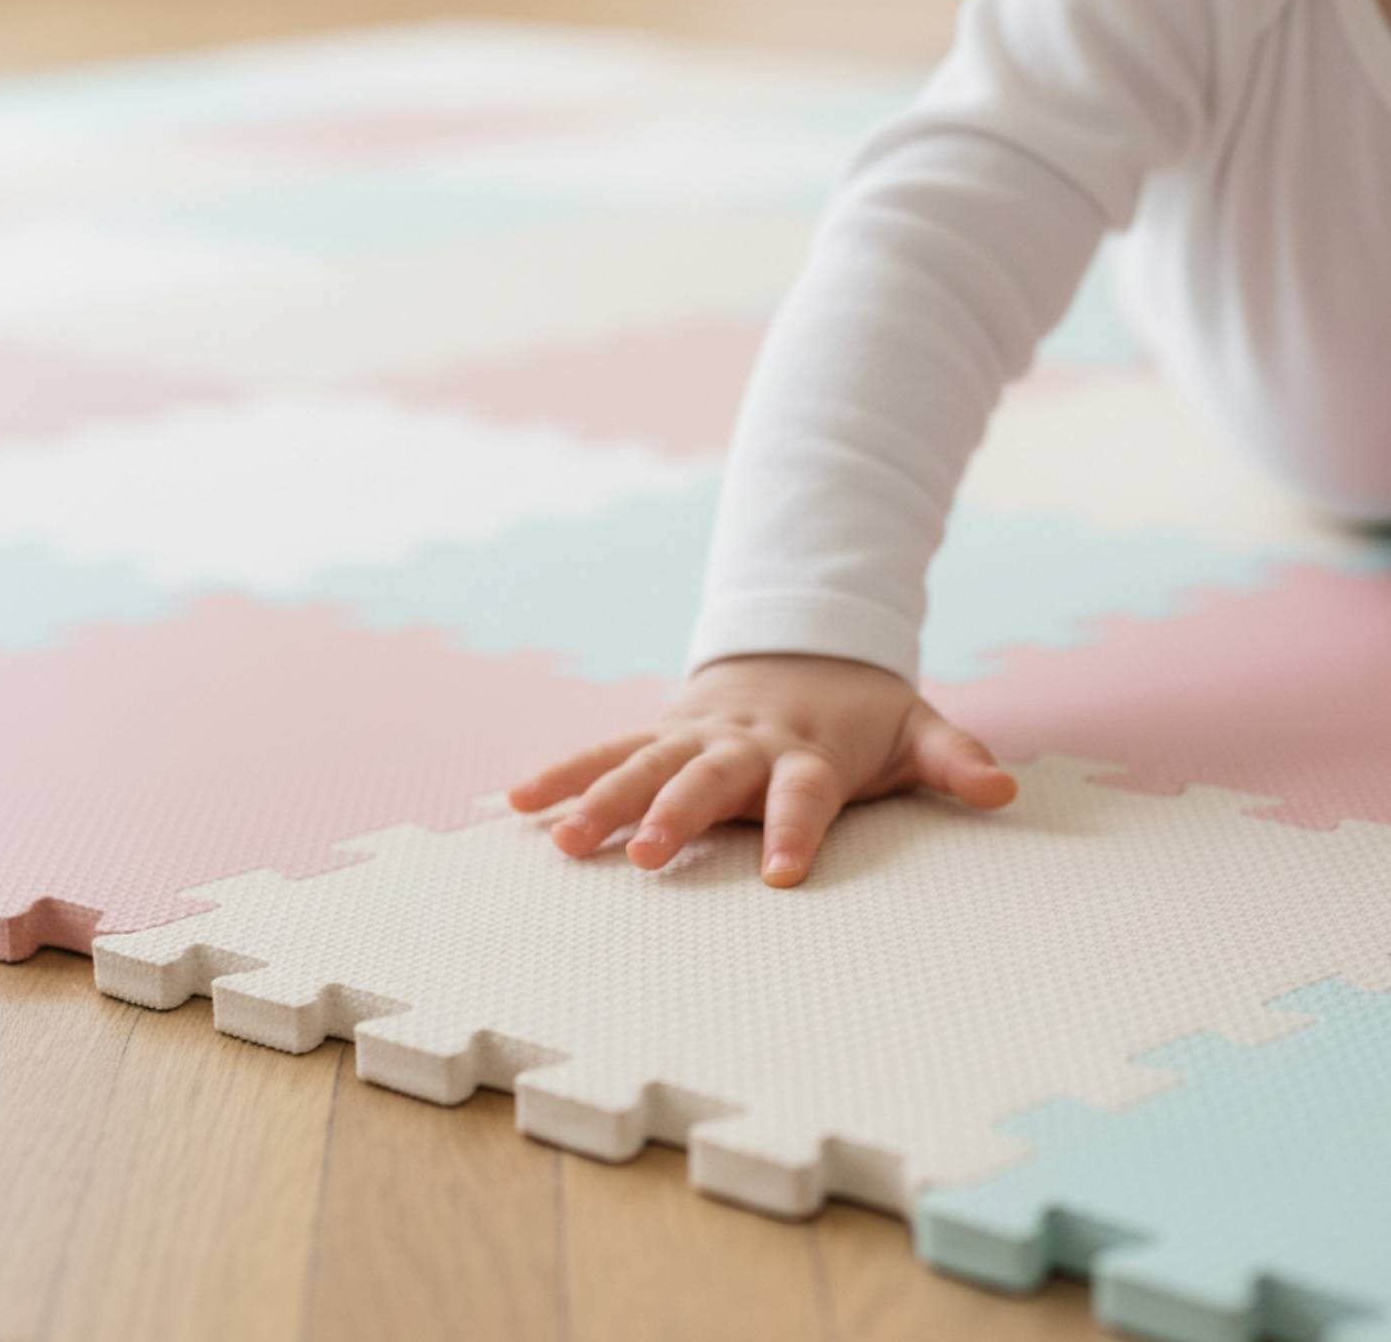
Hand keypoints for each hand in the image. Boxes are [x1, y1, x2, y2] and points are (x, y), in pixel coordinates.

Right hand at [506, 652, 1016, 886]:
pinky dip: (565, 773)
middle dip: (675, 813)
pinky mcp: (661, 731)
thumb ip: (951, 758)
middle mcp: (745, 741)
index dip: (796, 829)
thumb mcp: (914, 726)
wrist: (801, 645)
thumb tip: (1004, 789)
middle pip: (708, 775)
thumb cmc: (860, 712)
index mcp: (809, 749)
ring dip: (602, 798)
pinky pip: (607, 750)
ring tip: (562, 841)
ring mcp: (696, 732)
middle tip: (644, 855)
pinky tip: (518, 803)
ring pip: (643, 762)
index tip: (784, 877)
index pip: (805, 792)